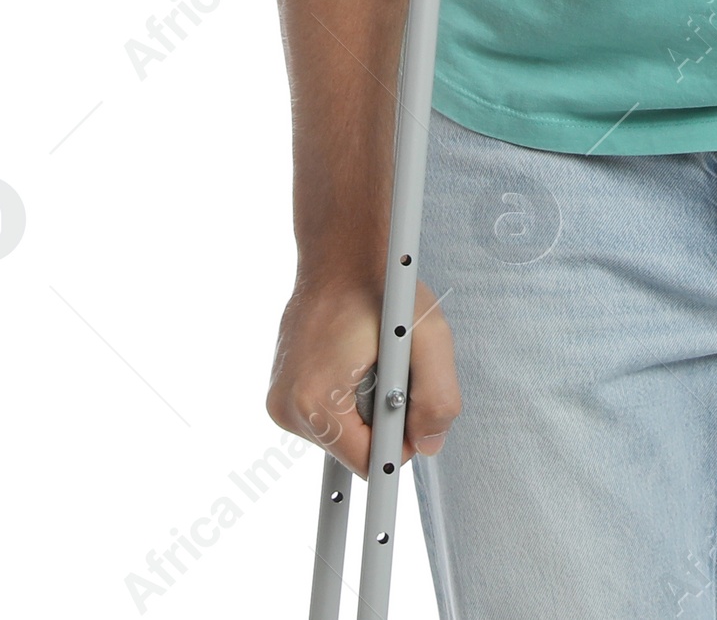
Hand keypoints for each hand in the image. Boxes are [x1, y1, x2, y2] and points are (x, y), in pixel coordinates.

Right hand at [267, 273, 461, 478]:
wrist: (341, 252)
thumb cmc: (383, 287)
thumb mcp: (430, 336)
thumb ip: (438, 398)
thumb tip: (428, 444)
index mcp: (316, 402)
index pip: (369, 463)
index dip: (400, 440)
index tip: (410, 415)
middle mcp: (287, 408)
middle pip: (354, 449)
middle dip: (381, 418)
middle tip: (389, 369)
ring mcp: (279, 400)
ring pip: (340, 432)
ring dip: (364, 405)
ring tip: (368, 358)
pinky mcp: (280, 391)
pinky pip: (325, 414)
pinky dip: (346, 395)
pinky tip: (353, 359)